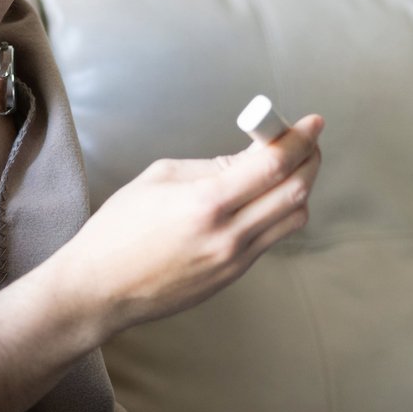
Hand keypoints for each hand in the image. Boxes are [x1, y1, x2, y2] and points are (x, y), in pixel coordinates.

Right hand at [48, 115, 325, 341]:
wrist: (100, 289)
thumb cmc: (119, 230)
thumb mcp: (160, 178)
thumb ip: (212, 165)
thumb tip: (251, 154)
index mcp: (206, 203)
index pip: (273, 166)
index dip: (299, 139)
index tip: (312, 123)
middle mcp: (228, 235)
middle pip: (295, 192)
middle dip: (309, 160)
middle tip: (307, 142)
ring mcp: (234, 260)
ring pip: (293, 219)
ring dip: (299, 189)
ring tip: (287, 170)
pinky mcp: (232, 277)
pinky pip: (271, 238)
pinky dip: (277, 213)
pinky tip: (264, 199)